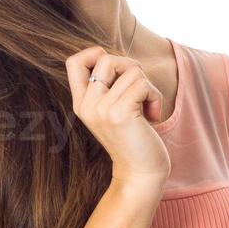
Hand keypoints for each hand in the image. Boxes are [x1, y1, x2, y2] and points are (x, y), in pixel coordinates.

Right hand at [65, 45, 170, 187]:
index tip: (115, 70)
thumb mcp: (114, 109)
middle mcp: (86, 105)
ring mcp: (101, 109)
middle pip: (107, 58)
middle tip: (140, 90)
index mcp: (81, 103)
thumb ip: (109, 85)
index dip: (94, 54)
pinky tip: (153, 116)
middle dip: (131, 68)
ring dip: (148, 86)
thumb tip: (116, 56)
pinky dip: (155, 96)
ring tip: (147, 107)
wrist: (140, 174)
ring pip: (131, 70)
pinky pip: (143, 84)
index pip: (73, 62)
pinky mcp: (119, 113)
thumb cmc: (134, 138)